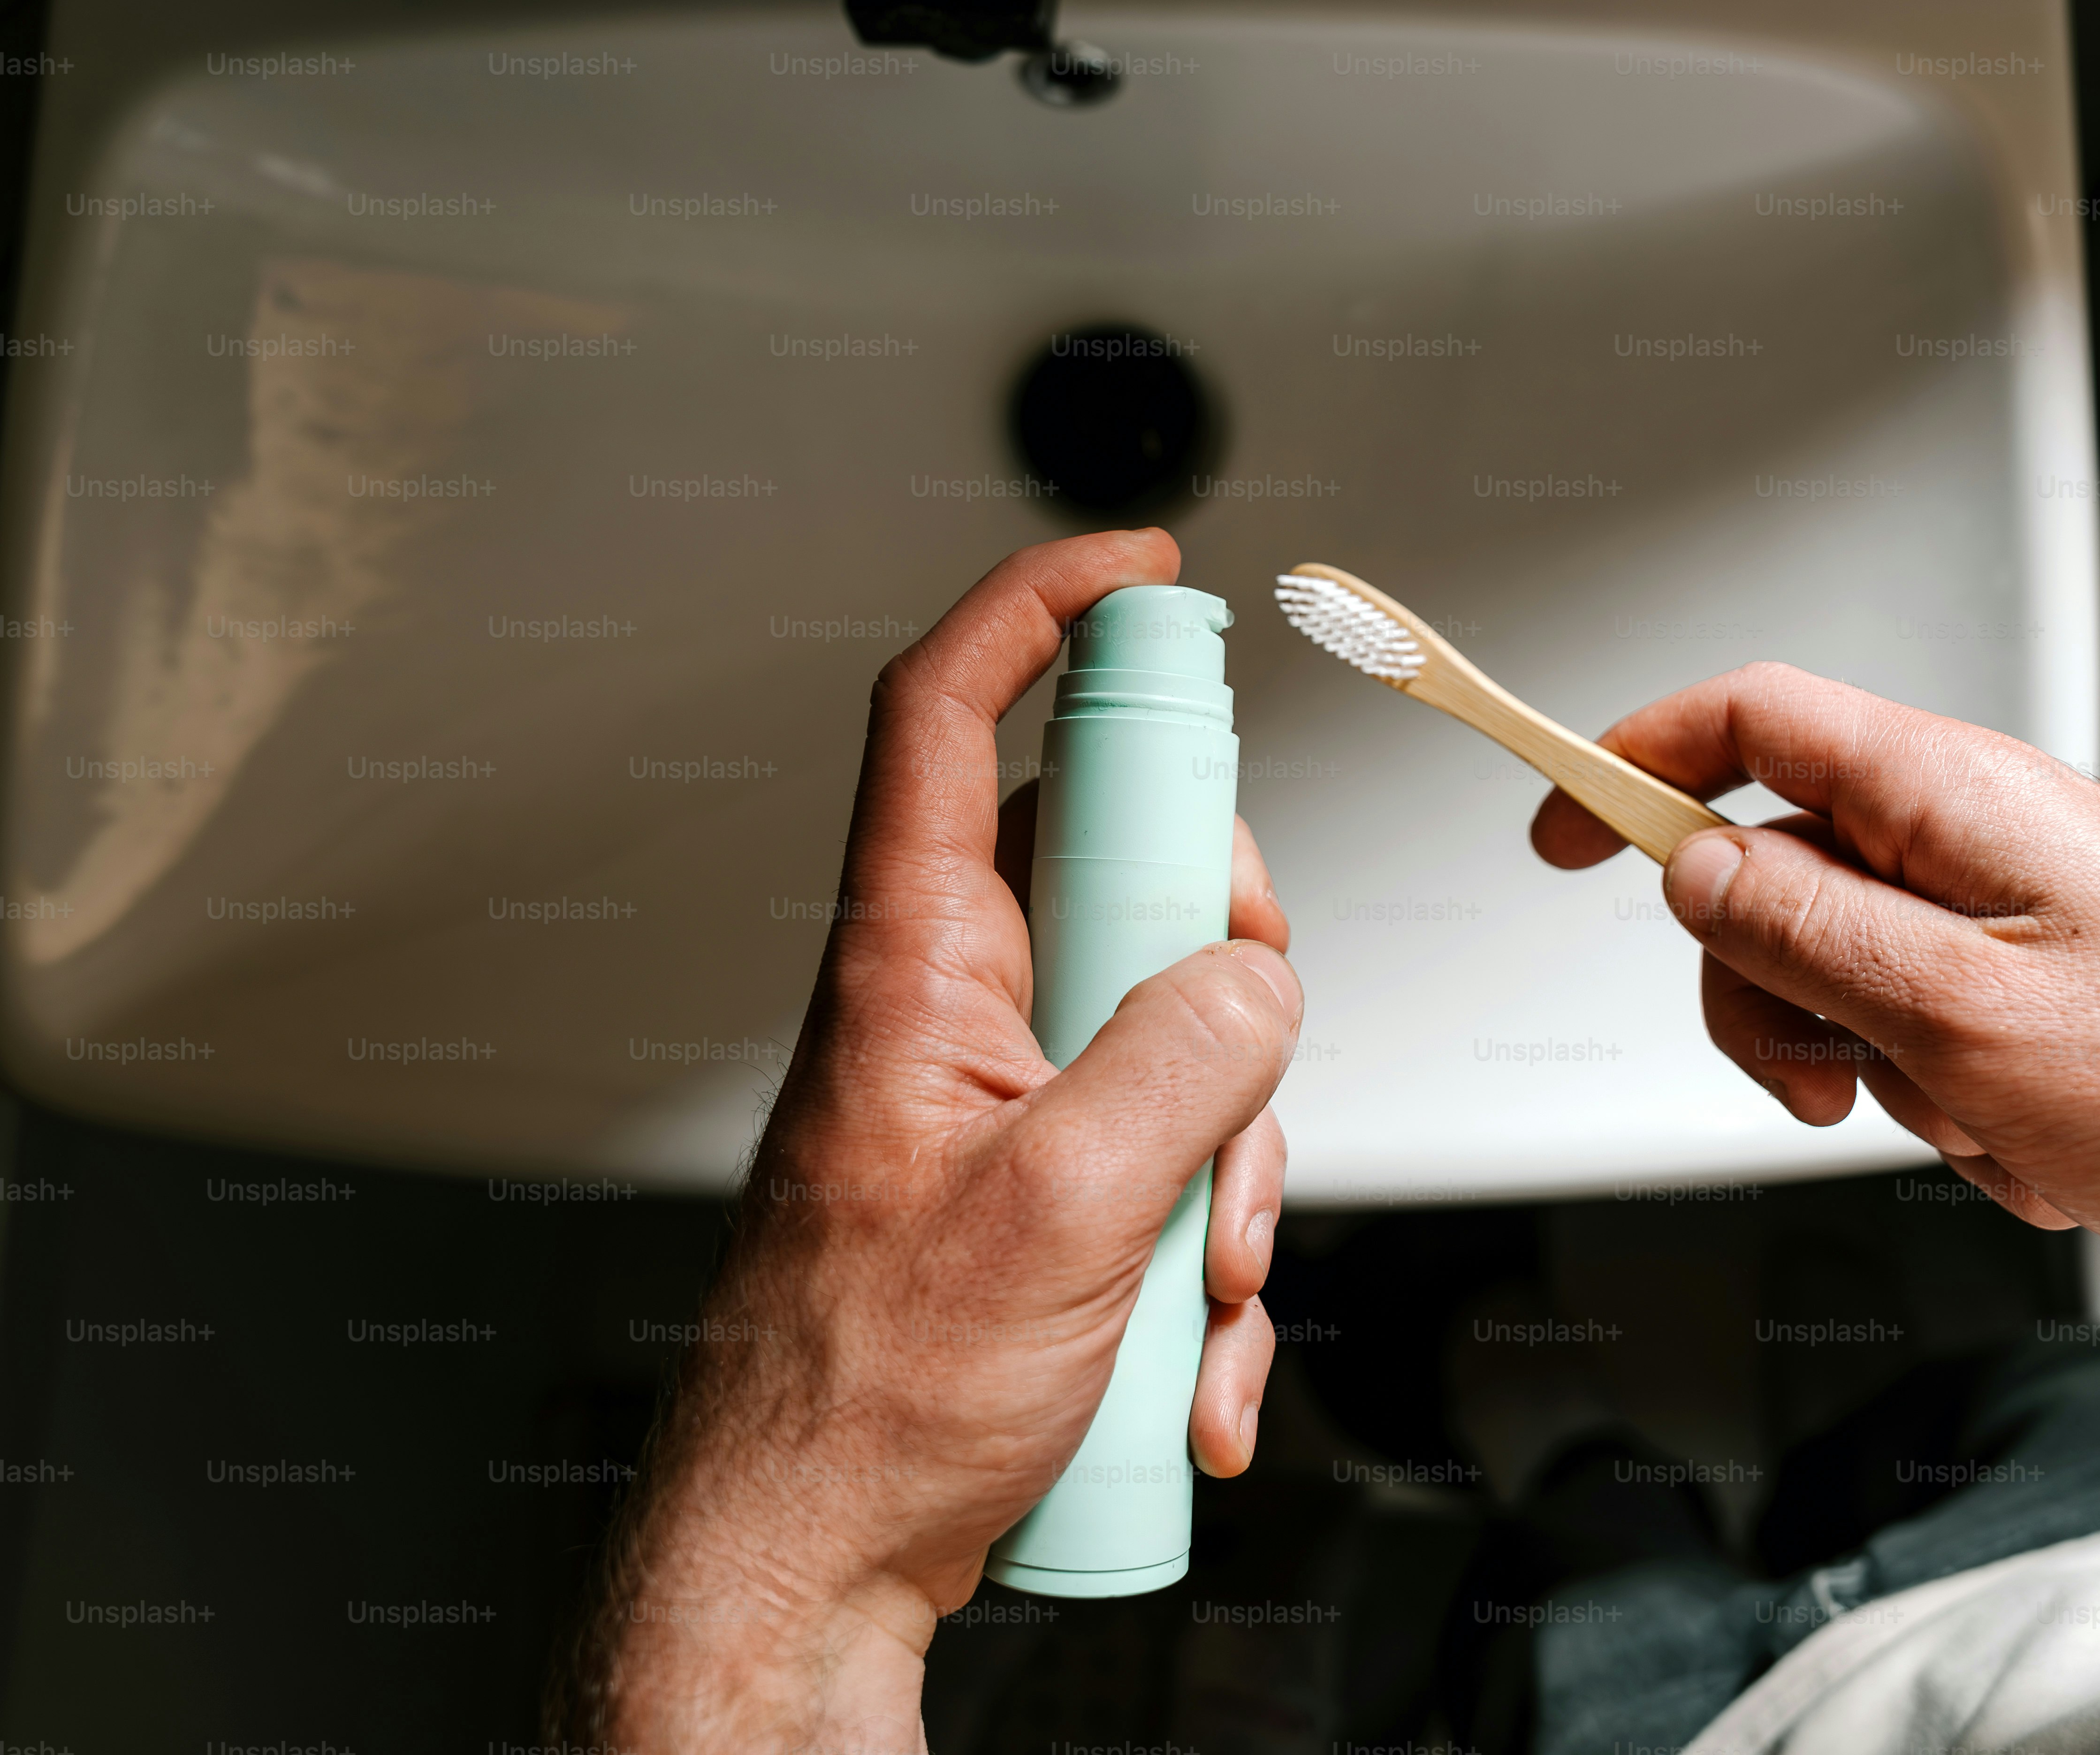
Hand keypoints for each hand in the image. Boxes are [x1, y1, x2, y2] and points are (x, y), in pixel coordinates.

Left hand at [557, 532, 1299, 1752]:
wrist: (814, 1564)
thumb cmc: (867, 1399)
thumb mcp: (1061, 1211)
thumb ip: (1182, 1056)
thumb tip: (1255, 979)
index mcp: (916, 968)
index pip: (949, 717)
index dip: (1033, 608)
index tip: (1137, 564)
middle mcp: (960, 1010)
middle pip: (1127, 879)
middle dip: (1231, 980)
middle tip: (1243, 1076)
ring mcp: (1011, 1102)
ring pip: (1179, 1038)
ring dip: (1232, 1169)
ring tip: (1197, 1290)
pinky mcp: (1050, 1192)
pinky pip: (1171, 1168)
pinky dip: (1205, 1272)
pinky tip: (1192, 1373)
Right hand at [1533, 663, 2099, 1490]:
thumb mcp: (1971, 1019)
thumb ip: (1807, 933)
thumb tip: (1692, 862)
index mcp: (1957, 797)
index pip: (1748, 720)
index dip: (1631, 760)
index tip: (1556, 826)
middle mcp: (1987, 838)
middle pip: (1779, 867)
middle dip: (1766, 990)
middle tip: (1814, 1080)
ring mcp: (2025, 918)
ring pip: (1854, 977)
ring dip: (1883, 1075)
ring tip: (1989, 1125)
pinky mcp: (2062, 996)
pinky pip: (1940, 1043)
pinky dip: (1965, 1113)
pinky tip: (2049, 1147)